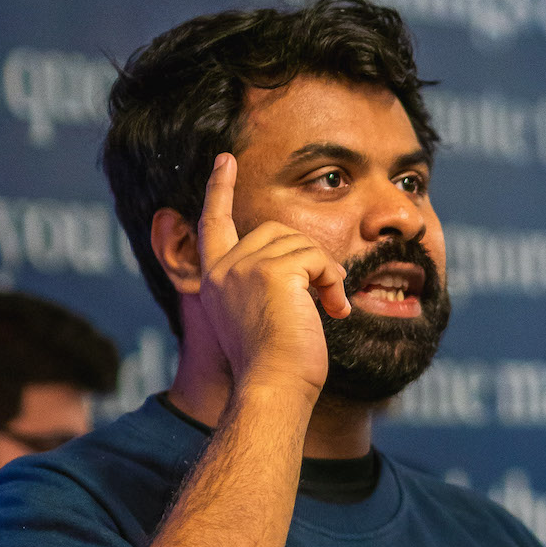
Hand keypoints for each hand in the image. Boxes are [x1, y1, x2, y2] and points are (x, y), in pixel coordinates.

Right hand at [195, 153, 349, 399]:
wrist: (274, 387)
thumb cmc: (277, 366)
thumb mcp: (260, 317)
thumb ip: (265, 284)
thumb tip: (301, 272)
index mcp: (213, 280)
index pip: (212, 224)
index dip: (219, 190)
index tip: (225, 159)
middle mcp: (222, 269)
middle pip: (278, 231)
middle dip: (309, 258)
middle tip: (325, 299)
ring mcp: (244, 267)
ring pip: (302, 243)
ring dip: (325, 274)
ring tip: (328, 308)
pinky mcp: (271, 271)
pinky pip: (317, 258)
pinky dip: (333, 282)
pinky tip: (333, 311)